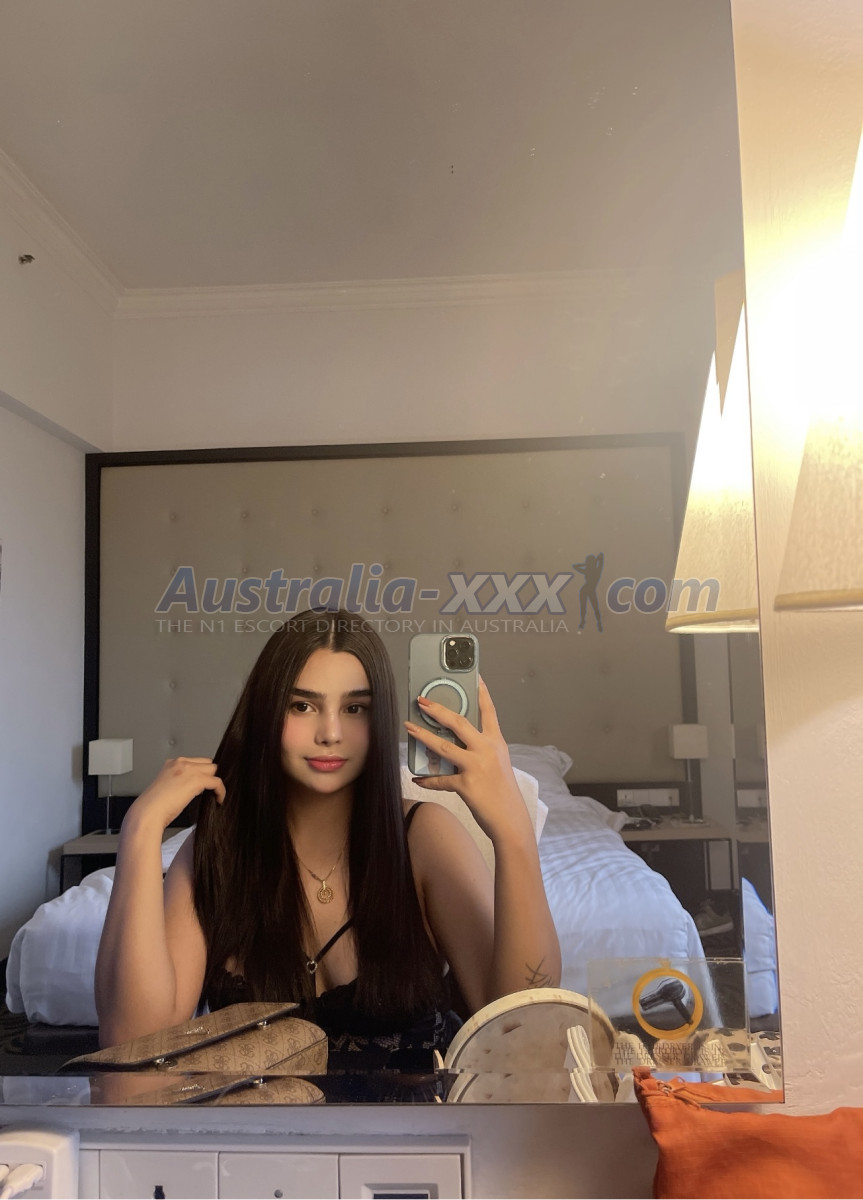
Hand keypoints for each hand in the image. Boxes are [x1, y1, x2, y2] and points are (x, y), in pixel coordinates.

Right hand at [125, 757, 224, 833]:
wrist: (147, 813)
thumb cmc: (154, 807)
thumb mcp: (167, 787)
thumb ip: (180, 781)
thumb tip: (195, 787)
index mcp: (171, 763)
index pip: (195, 762)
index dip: (202, 773)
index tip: (206, 784)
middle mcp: (180, 762)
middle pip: (207, 763)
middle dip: (210, 775)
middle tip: (212, 790)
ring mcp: (188, 769)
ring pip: (213, 770)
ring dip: (216, 782)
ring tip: (215, 794)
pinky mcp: (196, 780)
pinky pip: (217, 782)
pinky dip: (221, 791)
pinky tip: (219, 799)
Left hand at [404, 679, 530, 844]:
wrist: (511, 820)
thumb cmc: (503, 792)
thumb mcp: (499, 763)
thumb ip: (481, 749)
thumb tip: (455, 742)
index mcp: (497, 742)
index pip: (488, 711)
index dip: (481, 692)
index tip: (474, 676)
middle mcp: (487, 750)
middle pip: (458, 722)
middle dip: (437, 710)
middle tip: (421, 701)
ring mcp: (476, 766)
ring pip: (444, 746)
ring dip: (423, 736)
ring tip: (408, 727)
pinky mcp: (466, 785)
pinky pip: (440, 779)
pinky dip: (427, 779)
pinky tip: (417, 778)